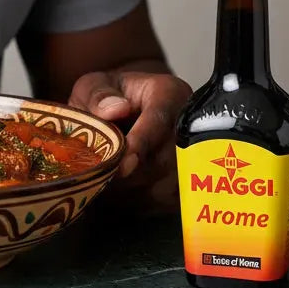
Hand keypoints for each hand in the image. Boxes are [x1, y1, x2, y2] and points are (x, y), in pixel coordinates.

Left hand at [70, 67, 191, 212]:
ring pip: (168, 185)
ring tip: (106, 184)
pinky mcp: (186, 183)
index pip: (160, 119)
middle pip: (167, 159)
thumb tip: (115, 110)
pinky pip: (166, 202)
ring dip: (134, 191)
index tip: (123, 162)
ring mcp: (193, 156)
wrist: (121, 113)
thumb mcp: (95, 85)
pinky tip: (120, 195)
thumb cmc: (108, 98)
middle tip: (102, 179)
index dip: (141, 143)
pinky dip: (140, 203)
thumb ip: (98, 95)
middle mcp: (188, 125)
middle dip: (133, 174)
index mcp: (169, 93)